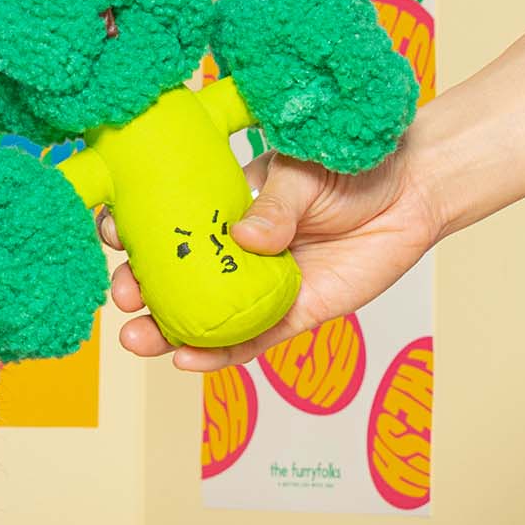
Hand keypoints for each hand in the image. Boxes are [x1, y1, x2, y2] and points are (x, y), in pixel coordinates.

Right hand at [98, 147, 443, 371]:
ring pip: (204, 320)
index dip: (136, 230)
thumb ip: (274, 206)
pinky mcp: (291, 318)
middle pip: (177, 281)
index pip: (170, 222)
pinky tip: (186, 359)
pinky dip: (216, 356)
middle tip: (123, 296)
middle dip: (142, 291)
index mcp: (225, 207)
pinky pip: (247, 344)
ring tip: (137, 340)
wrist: (412, 189)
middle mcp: (235, 253)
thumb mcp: (304, 173)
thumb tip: (247, 238)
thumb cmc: (352, 165)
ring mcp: (259, 288)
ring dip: (166, 333)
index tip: (113, 231)